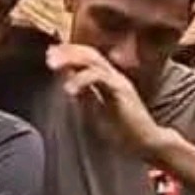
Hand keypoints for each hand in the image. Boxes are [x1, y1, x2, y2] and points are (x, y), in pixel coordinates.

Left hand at [46, 40, 163, 160]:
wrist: (146, 142)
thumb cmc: (123, 130)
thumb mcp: (97, 110)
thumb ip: (86, 95)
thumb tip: (69, 81)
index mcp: (109, 79)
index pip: (89, 57)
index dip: (70, 52)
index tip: (51, 54)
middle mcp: (115, 76)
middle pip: (90, 54)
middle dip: (68, 51)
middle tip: (49, 55)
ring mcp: (119, 82)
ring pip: (94, 61)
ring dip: (71, 59)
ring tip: (53, 65)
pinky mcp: (121, 91)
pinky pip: (100, 78)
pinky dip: (81, 79)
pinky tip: (68, 88)